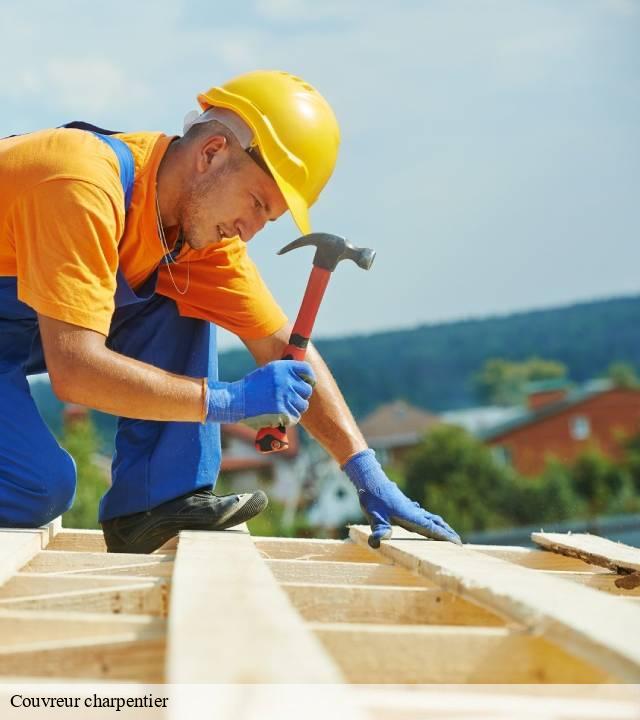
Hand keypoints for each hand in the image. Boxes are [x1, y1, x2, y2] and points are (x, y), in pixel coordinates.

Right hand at [206, 360, 315, 428]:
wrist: (236, 401)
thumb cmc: (251, 388)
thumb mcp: (268, 372)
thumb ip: (285, 374)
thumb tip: (304, 379)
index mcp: (282, 367)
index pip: (306, 370)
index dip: (310, 378)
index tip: (308, 384)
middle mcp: (286, 380)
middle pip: (307, 390)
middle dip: (300, 397)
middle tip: (289, 400)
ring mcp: (285, 396)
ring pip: (302, 405)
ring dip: (294, 409)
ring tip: (281, 408)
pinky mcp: (283, 411)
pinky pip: (295, 417)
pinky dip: (288, 419)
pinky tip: (278, 416)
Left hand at [343, 449, 460, 548]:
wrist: (371, 481)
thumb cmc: (373, 499)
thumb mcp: (374, 516)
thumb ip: (379, 529)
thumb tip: (377, 543)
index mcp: (411, 517)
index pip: (432, 529)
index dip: (445, 537)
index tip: (458, 543)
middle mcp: (415, 513)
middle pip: (436, 524)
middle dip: (448, 533)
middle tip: (460, 543)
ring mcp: (412, 509)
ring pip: (431, 519)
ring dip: (442, 527)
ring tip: (450, 535)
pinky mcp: (407, 507)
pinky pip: (424, 516)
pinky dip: (432, 522)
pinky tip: (431, 523)